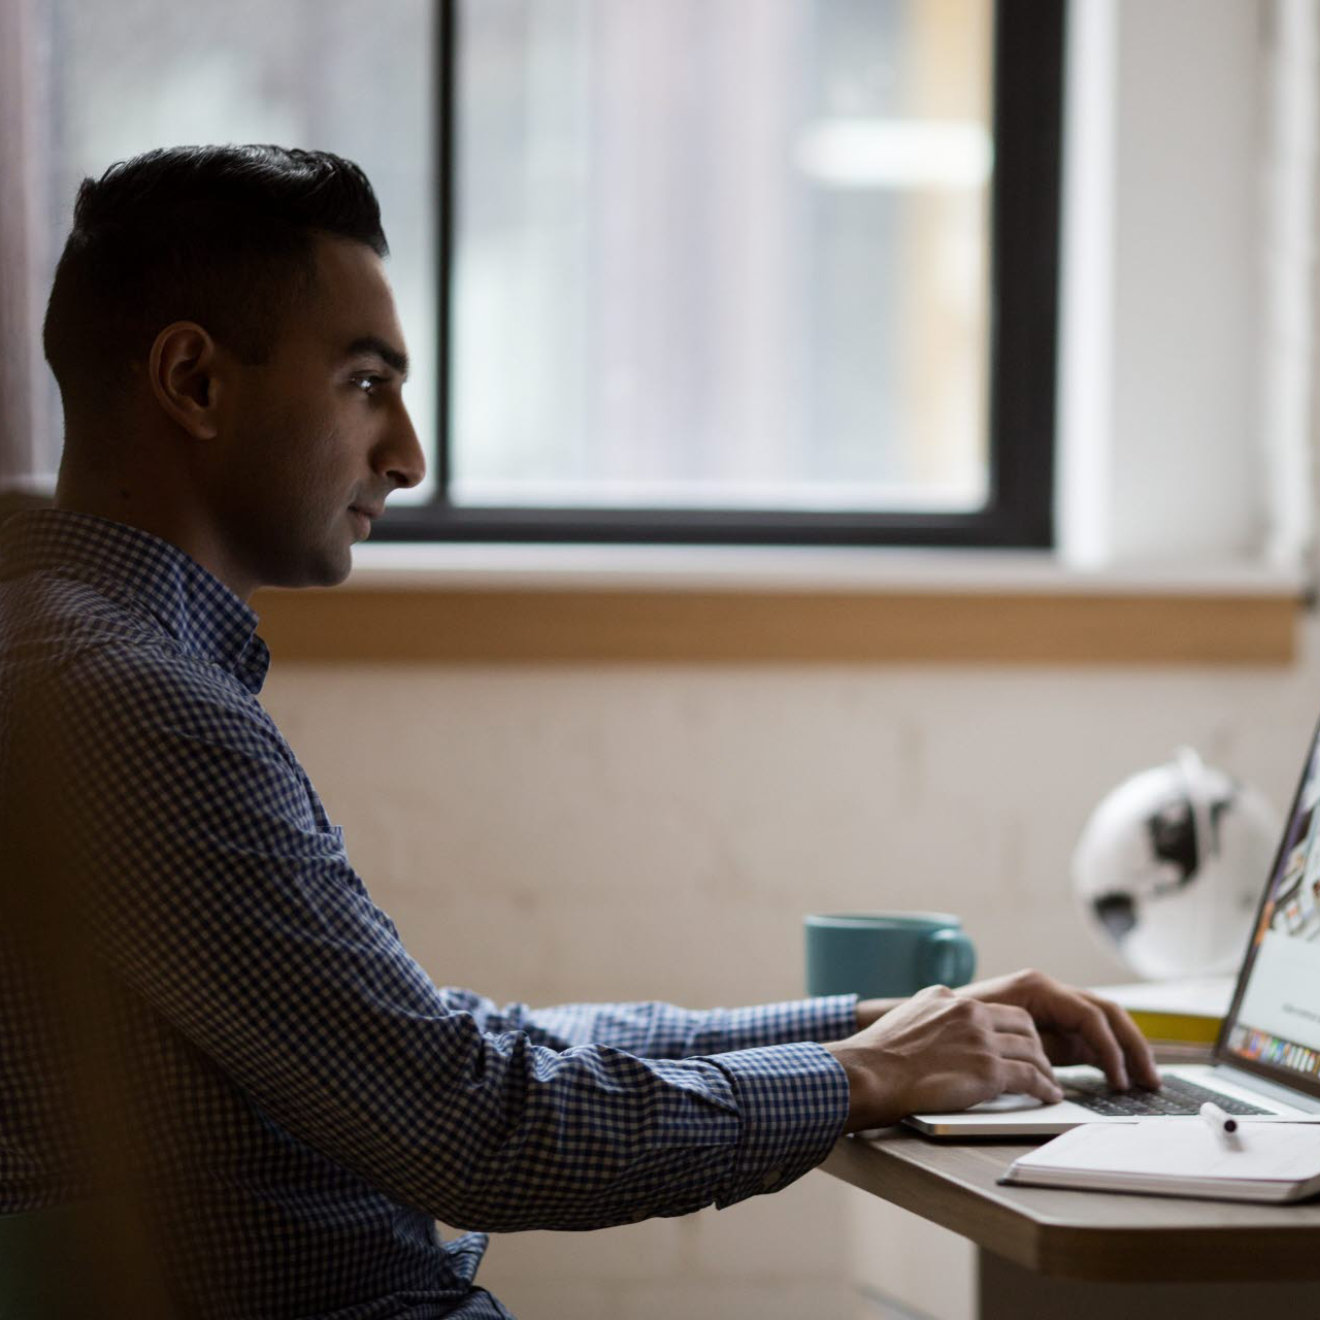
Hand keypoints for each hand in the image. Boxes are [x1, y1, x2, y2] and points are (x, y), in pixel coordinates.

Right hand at [827, 984, 1063, 1130]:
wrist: (871, 1073)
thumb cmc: (879, 1055)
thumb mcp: (907, 1016)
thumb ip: (932, 1016)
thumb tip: (941, 1029)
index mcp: (948, 998)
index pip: (993, 1009)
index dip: (1011, 1028)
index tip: (1018, 1041)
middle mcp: (969, 1012)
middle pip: (1022, 1024)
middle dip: (1034, 1044)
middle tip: (1040, 1061)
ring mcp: (981, 1041)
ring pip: (1030, 1051)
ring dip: (1044, 1069)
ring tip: (1049, 1082)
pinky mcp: (989, 1071)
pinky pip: (1030, 1078)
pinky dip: (1045, 1087)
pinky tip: (1049, 1095)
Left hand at [957, 969, 1159, 1091]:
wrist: (931, 1033)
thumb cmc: (959, 1032)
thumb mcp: (996, 1039)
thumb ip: (1033, 1051)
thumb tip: (1063, 1075)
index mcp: (1037, 988)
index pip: (1090, 1014)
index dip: (1111, 1047)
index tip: (1121, 1079)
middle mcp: (1049, 993)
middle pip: (1106, 1014)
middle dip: (1132, 1046)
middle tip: (1151, 1081)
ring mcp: (1053, 1008)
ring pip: (1103, 1024)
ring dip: (1127, 1050)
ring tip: (1145, 1082)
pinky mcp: (1052, 1026)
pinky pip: (1089, 1037)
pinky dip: (1108, 1056)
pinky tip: (1120, 1080)